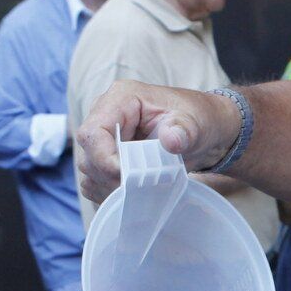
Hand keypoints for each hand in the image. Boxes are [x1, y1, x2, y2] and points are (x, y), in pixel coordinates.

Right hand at [76, 81, 242, 204]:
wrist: (203, 131)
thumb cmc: (197, 120)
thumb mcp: (196, 123)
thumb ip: (183, 130)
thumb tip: (171, 140)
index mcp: (121, 98)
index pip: (93, 132)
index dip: (104, 159)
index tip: (128, 177)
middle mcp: (105, 115)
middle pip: (87, 155)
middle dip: (110, 177)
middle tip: (141, 187)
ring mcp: (103, 137)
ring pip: (88, 171)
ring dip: (111, 187)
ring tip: (142, 189)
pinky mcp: (104, 156)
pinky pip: (95, 181)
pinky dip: (111, 192)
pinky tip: (134, 192)